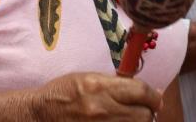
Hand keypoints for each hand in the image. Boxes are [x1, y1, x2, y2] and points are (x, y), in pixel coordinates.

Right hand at [31, 72, 162, 120]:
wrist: (39, 116)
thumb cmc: (63, 93)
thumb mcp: (88, 79)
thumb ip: (115, 84)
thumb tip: (143, 90)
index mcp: (99, 87)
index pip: (140, 91)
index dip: (153, 95)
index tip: (156, 97)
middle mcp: (101, 109)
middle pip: (143, 116)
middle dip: (147, 112)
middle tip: (145, 110)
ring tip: (132, 118)